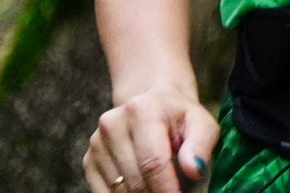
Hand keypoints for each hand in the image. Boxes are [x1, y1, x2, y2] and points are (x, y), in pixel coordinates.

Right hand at [84, 84, 214, 192]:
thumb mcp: (201, 123)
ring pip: (119, 191)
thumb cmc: (179, 118)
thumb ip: (201, 144)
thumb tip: (194, 170)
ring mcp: (97, 143)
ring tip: (161, 188)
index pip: (153, 163)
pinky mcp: (88, 160)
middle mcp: (112, 124)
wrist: (152, 105)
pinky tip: (142, 190)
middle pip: (135, 180)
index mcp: (141, 110)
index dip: (167, 190)